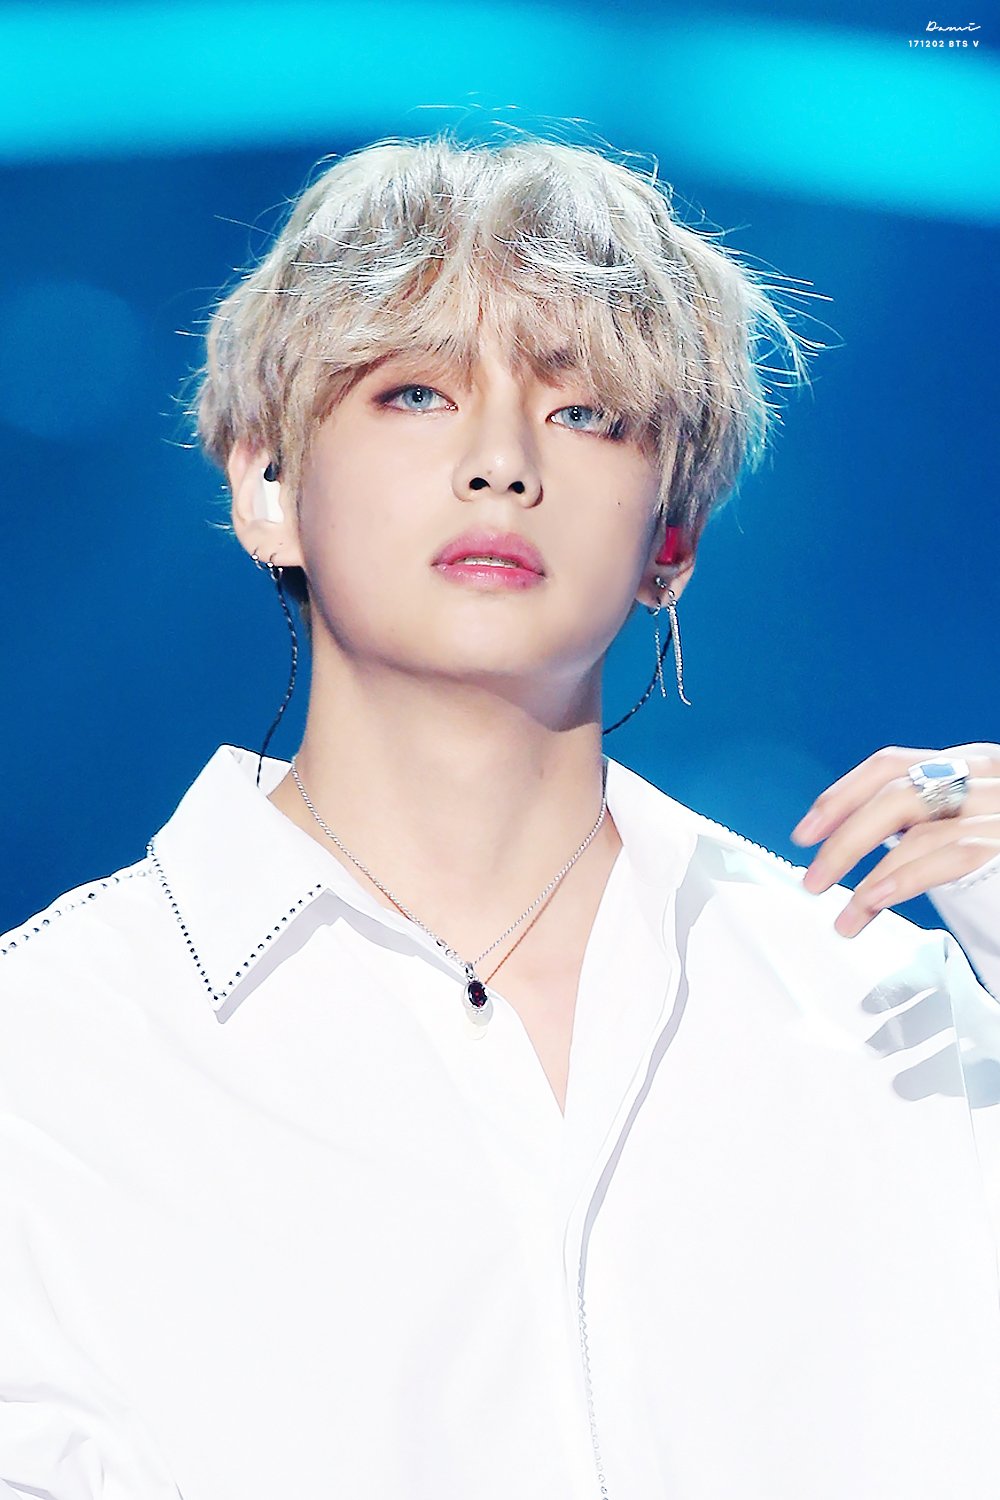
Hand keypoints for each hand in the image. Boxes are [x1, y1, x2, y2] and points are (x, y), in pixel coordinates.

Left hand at [790, 743, 999, 937]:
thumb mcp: (975, 819)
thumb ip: (930, 816)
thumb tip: (859, 837)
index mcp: (975, 764)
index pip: (891, 764)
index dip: (841, 795)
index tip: (806, 831)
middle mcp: (990, 776)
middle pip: (895, 792)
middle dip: (843, 837)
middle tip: (812, 877)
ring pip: (916, 825)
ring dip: (865, 875)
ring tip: (843, 916)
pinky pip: (950, 854)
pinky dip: (903, 878)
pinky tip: (875, 901)